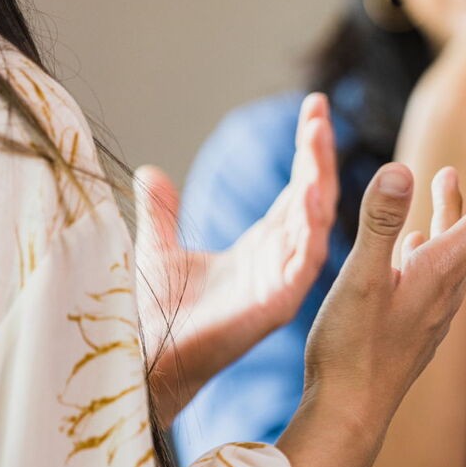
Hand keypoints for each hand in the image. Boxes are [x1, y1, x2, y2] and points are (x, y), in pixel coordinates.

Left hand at [135, 94, 338, 426]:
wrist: (146, 358)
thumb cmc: (158, 317)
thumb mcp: (157, 250)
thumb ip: (161, 214)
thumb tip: (152, 174)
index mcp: (262, 249)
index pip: (297, 190)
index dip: (307, 150)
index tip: (314, 107)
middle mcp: (280, 263)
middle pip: (312, 198)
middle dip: (318, 153)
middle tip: (319, 110)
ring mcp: (282, 283)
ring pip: (315, 224)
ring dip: (319, 180)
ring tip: (317, 138)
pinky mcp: (277, 306)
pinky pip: (304, 264)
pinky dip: (310, 230)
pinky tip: (309, 197)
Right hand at [277, 138, 465, 466]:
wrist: (351, 416)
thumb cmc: (352, 351)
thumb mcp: (360, 279)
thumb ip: (380, 222)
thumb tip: (402, 167)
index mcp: (442, 273)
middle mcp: (446, 289)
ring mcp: (431, 308)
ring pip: (458, 248)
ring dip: (459, 209)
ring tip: (449, 176)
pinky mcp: (413, 323)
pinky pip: (433, 271)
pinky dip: (430, 241)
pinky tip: (414, 241)